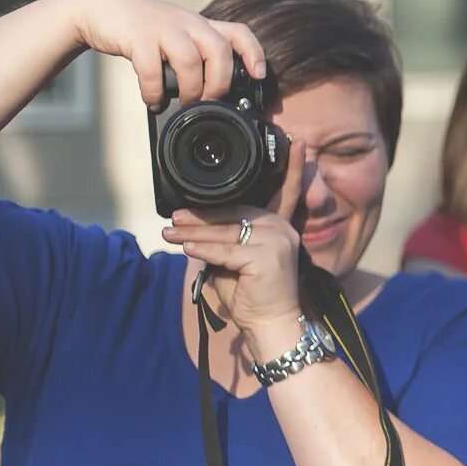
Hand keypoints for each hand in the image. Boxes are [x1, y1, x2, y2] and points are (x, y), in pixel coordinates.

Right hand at [71, 0, 265, 107]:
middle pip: (219, 51)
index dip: (254, 53)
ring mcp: (162, 28)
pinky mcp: (137, 36)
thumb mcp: (178, 34)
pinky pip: (152, 69)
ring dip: (191, 89)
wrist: (102, 7)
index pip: (238, 32)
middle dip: (219, 83)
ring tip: (183, 103)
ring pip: (190, 60)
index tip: (259, 76)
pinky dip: (154, 92)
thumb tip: (214, 96)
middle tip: (209, 100)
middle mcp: (187, 23)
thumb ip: (197, 55)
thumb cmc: (146, 30)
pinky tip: (153, 100)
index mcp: (201, 25)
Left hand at [161, 132, 306, 356]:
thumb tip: (190, 223)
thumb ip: (226, 238)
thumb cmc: (253, 295)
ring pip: (225, 232)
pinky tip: (185, 247)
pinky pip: (224, 250)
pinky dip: (202, 249)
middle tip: (175, 217)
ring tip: (169, 233)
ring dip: (193, 233)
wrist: (271, 324)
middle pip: (236, 213)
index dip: (293, 167)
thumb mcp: (237, 259)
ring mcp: (277, 241)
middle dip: (202, 217)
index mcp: (282, 225)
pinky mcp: (265, 257)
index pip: (286, 191)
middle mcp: (283, 228)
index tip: (297, 141)